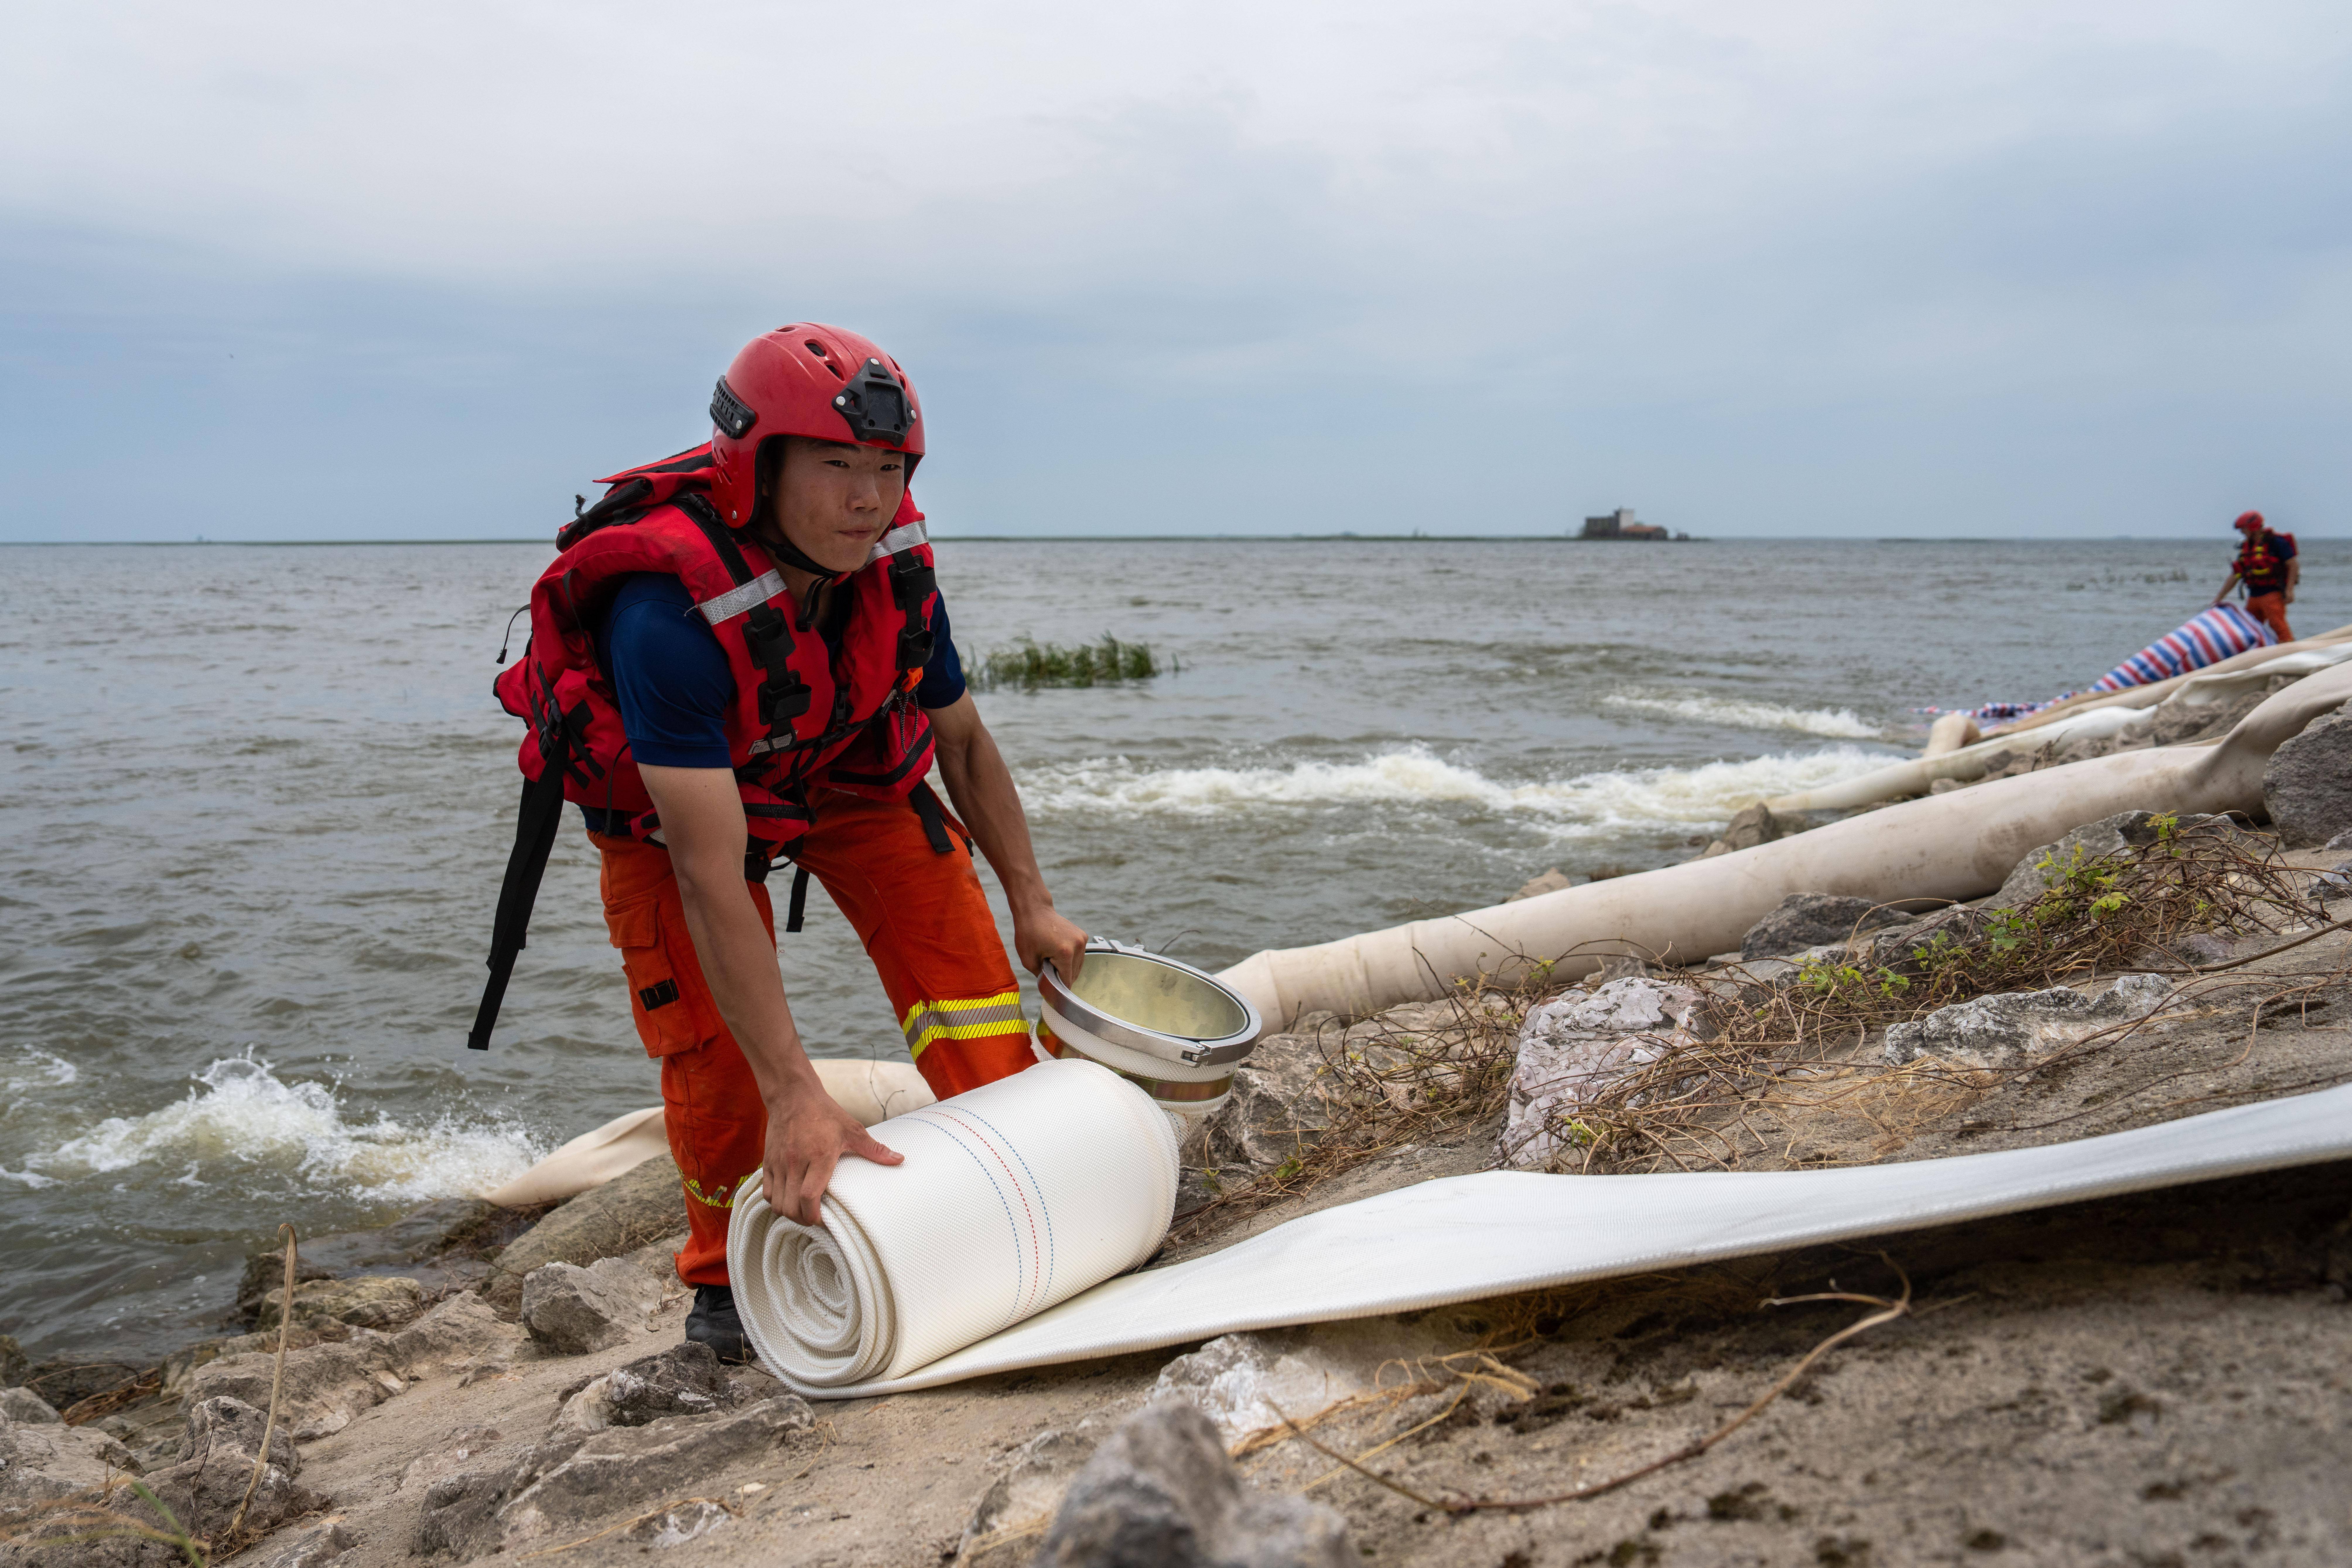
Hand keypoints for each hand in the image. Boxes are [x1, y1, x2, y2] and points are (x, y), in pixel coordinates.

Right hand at [761, 1080, 902, 1225]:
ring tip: (802, 1211)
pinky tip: (788, 1199)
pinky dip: (776, 1201)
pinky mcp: (767, 1161)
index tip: (823, 1220)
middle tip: (815, 1218)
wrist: (793, 1096)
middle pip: (791, 1206)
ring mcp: (779, 1163)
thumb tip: (899, 1160)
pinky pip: (766, 1192)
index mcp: (819, 1156)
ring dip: (789, 1212)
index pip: (808, 1197)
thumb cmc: (824, 1113)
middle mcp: (796, 1162)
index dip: (814, 1216)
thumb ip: (874, 1149)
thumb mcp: (852, 1129)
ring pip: (777, 1203)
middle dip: (803, 1219)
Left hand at [1014, 901, 1088, 980]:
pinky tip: (1059, 955)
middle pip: (1074, 974)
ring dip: (1067, 969)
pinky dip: (1071, 960)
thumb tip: (1051, 986)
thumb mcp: (1028, 960)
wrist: (1035, 910)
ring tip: (1053, 961)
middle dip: (1062, 977)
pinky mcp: (1083, 936)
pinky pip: (1079, 956)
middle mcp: (1078, 945)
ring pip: (1078, 966)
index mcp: (1065, 953)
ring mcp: (1082, 940)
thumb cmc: (1028, 932)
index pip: (1067, 980)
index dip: (1058, 988)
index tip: (1051, 991)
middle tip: (1049, 973)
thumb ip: (1042, 976)